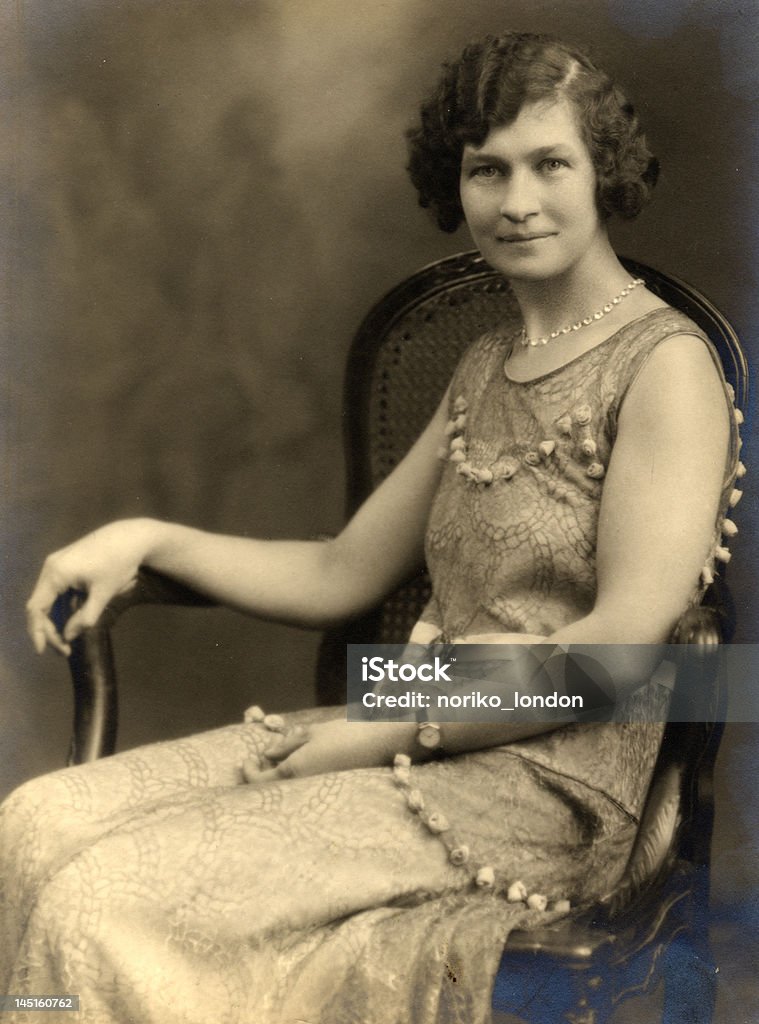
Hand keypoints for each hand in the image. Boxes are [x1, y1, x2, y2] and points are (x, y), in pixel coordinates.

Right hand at [26, 518, 157, 655]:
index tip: (44, 651)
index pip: (36, 609)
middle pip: (39, 604)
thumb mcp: (103, 594)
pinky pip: (56, 589)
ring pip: (47, 597)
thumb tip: (69, 636)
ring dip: (54, 618)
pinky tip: (71, 619)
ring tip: (67, 638)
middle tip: (64, 649)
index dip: (38, 632)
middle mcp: (51, 566)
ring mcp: (58, 562)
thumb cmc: (119, 563)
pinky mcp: (66, 562)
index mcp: (56, 573)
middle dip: (48, 629)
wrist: (132, 537)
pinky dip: (60, 606)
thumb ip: (85, 617)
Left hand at [242, 718, 417, 783]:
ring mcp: (317, 790)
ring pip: (288, 790)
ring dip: (279, 778)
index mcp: (295, 770)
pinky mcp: (329, 789)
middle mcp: (304, 786)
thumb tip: (267, 754)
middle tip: (259, 761)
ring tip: (279, 759)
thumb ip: (287, 744)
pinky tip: (300, 765)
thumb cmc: (346, 733)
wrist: (381, 744)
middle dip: (262, 776)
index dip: (248, 773)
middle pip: (272, 789)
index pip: (260, 781)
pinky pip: (304, 789)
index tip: (246, 761)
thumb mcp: (312, 732)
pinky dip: (295, 779)